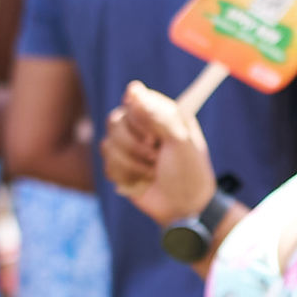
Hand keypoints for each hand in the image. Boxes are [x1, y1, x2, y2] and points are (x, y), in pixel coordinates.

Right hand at [103, 80, 213, 226]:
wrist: (184, 207)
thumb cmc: (189, 171)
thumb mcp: (180, 140)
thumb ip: (157, 115)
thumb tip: (133, 89)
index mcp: (161, 113)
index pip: (134, 97)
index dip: (137, 115)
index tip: (151, 133)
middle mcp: (143, 126)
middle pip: (115, 121)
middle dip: (134, 145)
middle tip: (156, 156)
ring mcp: (129, 146)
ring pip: (107, 145)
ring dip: (132, 164)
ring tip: (152, 172)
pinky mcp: (120, 166)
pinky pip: (107, 166)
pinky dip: (126, 176)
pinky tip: (144, 181)